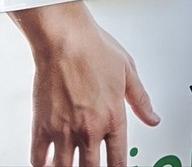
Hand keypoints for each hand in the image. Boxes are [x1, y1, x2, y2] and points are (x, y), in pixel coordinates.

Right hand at [10, 2, 159, 166]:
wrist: (63, 38)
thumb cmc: (93, 49)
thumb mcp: (128, 71)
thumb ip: (141, 100)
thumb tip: (153, 118)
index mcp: (113, 118)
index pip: (119, 160)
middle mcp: (89, 129)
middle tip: (91, 165)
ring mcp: (64, 130)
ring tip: (69, 166)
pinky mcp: (42, 125)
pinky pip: (38, 158)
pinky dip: (42, 165)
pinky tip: (46, 164)